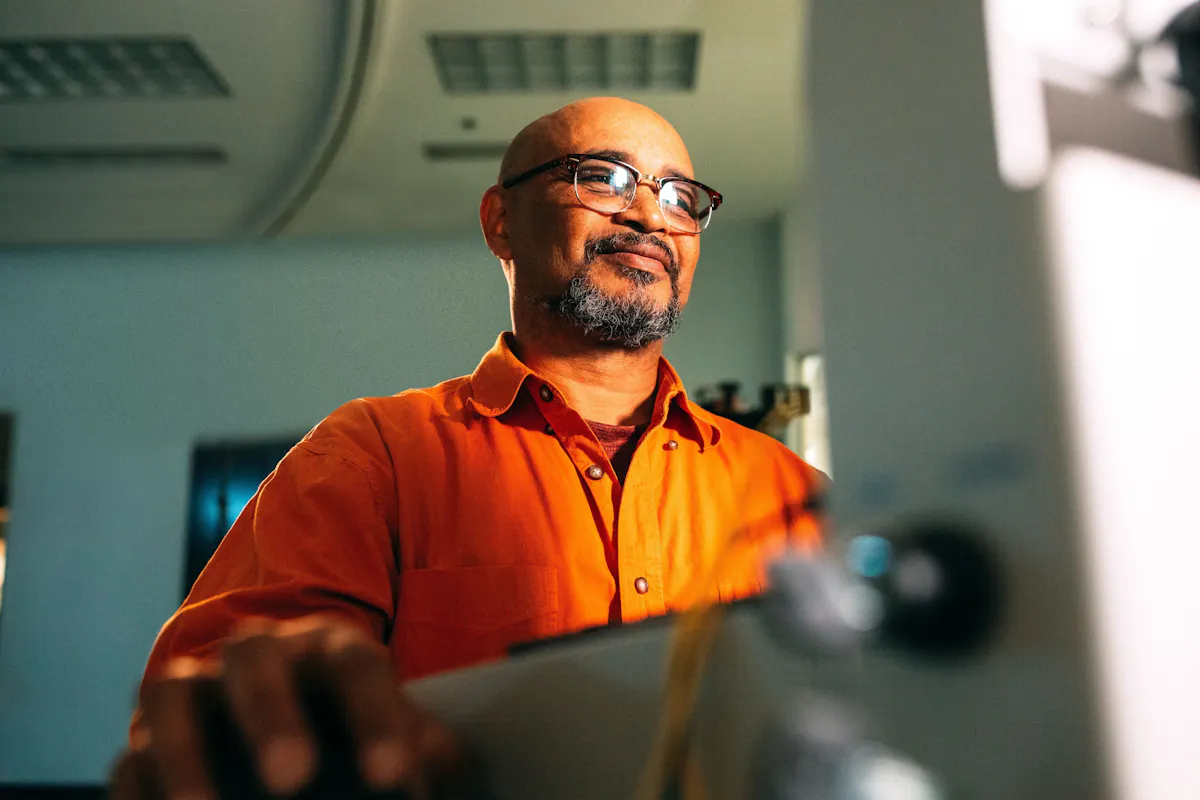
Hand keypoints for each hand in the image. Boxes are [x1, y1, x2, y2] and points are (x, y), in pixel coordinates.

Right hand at [111, 617, 473, 798]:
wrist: (281, 732)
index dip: (374, 717)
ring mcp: (193, 693)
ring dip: (185, 754)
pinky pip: (129, 758)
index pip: (354, 665)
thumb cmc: (349, 734)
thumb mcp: (387, 735)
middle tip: (293, 779)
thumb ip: (417, 746)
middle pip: (253, 657)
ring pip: (169, 694)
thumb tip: (442, 763)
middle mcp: (256, 656)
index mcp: (328, 648)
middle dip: (270, 713)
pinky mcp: (143, 743)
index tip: (392, 777)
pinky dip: (141, 790)